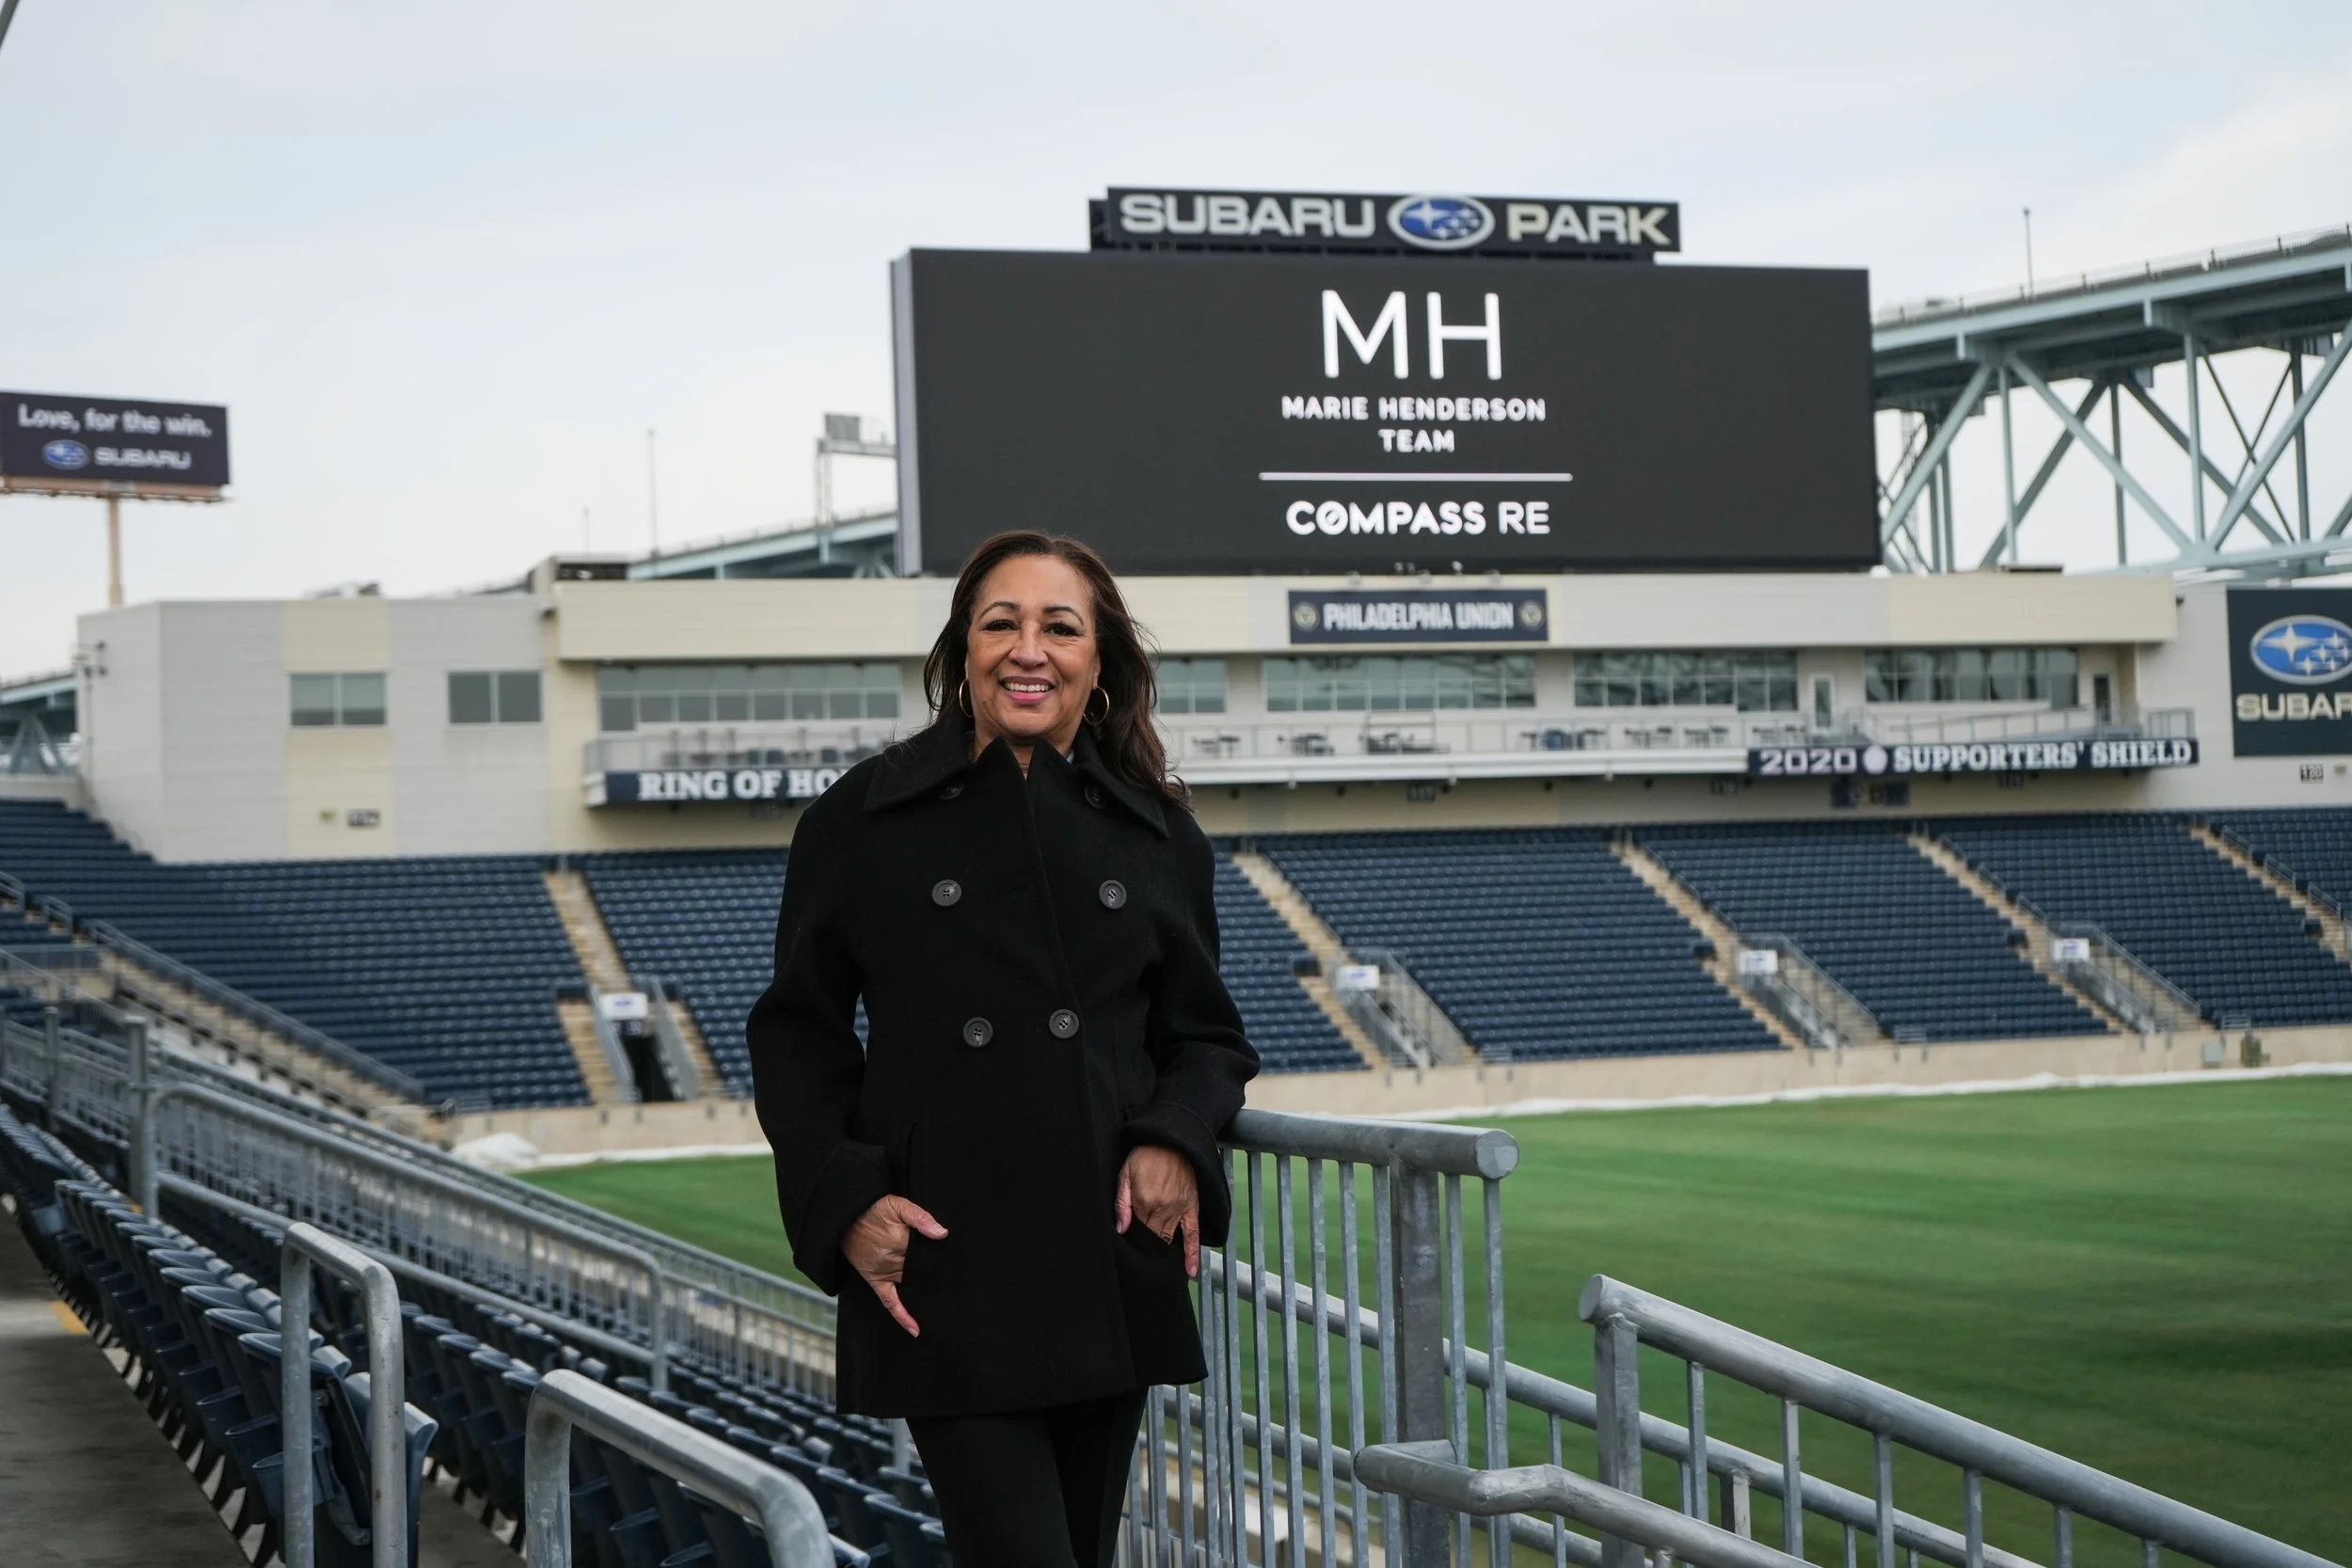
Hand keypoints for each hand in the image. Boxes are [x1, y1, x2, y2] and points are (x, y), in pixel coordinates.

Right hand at [842, 1195, 947, 1336]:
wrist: (846, 1216)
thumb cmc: (874, 1208)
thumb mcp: (898, 1205)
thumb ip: (920, 1218)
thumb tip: (942, 1233)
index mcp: (900, 1243)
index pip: (927, 1256)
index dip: (941, 1260)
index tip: (958, 1266)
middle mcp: (891, 1261)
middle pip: (920, 1271)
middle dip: (935, 1275)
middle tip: (957, 1283)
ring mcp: (882, 1272)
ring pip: (909, 1286)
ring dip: (924, 1293)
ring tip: (944, 1303)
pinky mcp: (874, 1279)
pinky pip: (888, 1302)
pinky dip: (901, 1316)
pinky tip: (914, 1329)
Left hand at [1116, 1145, 1201, 1278]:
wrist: (1174, 1140)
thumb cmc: (1146, 1155)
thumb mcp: (1125, 1173)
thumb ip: (1121, 1203)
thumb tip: (1120, 1230)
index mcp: (1144, 1201)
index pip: (1136, 1230)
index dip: (1132, 1237)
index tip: (1130, 1241)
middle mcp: (1163, 1208)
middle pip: (1152, 1238)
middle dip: (1146, 1246)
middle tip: (1141, 1252)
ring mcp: (1179, 1210)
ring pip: (1168, 1239)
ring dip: (1162, 1252)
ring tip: (1157, 1264)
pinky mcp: (1192, 1208)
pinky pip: (1193, 1235)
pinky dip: (1192, 1254)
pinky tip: (1190, 1270)